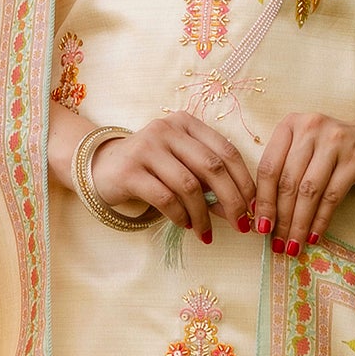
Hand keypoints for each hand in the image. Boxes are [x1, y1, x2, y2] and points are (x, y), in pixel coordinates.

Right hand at [90, 115, 257, 243]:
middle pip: (212, 167)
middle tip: (240, 224)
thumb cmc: (150, 168)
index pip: (226, 151)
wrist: (101, 167)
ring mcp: (147, 148)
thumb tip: (239, 210)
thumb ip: (207, 182)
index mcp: (186, 123)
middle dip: (231, 200)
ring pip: (188, 185)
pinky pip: (165, 198)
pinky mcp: (130, 171)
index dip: (244, 181)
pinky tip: (185, 225)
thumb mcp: (181, 166)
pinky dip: (180, 216)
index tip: (253, 207)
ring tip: (206, 231)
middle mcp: (167, 129)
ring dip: (203, 214)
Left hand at [253, 108, 354, 249]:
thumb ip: (285, 170)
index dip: (263, 201)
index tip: (260, 227)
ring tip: (294, 245)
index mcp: (291, 124)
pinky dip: (320, 220)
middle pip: (288, 181)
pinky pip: (332, 197)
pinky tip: (314, 236)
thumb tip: (263, 214)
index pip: (269, 167)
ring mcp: (335, 141)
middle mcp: (311, 128)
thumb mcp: (307, 149)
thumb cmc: (337, 150)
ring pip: (309, 191)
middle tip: (277, 243)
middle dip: (280, 217)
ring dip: (299, 223)